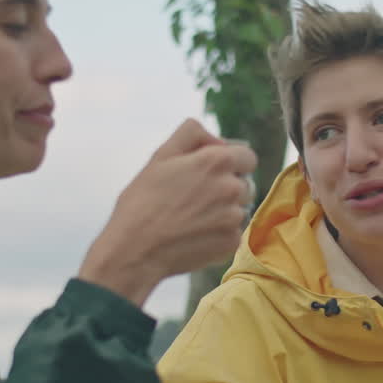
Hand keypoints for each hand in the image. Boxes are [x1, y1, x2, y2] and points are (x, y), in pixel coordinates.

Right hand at [79, 119, 256, 304]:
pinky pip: (233, 233)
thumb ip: (191, 134)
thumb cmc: (143, 200)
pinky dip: (219, 234)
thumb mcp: (161, 155)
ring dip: (223, 212)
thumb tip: (216, 139)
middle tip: (195, 198)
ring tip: (192, 218)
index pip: (247, 157)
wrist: (135, 249)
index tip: (213, 173)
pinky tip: (194, 235)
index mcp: (217, 162)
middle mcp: (232, 188)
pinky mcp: (231, 243)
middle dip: (226, 187)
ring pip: (239, 210)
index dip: (231, 163)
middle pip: (244, 184)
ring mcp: (234, 218)